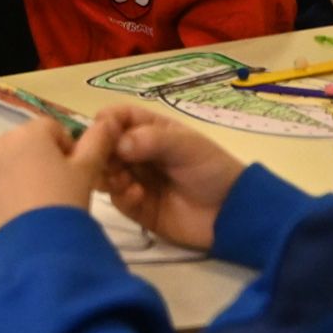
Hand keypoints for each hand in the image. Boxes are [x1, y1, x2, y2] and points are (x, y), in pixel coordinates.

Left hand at [0, 116, 119, 245]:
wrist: (35, 249)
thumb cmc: (65, 203)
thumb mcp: (88, 171)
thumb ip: (97, 141)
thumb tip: (108, 121)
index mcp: (29, 132)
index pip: (51, 130)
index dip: (65, 151)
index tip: (71, 176)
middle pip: (22, 144)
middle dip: (36, 161)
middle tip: (50, 193)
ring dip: (11, 174)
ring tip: (28, 205)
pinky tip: (6, 212)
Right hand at [91, 105, 245, 251]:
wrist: (232, 214)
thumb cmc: (212, 170)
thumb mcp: (186, 146)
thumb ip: (151, 140)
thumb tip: (116, 143)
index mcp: (149, 131)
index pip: (117, 118)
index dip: (105, 122)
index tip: (100, 133)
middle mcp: (137, 154)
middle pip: (104, 147)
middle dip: (101, 153)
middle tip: (110, 162)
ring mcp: (136, 180)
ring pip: (105, 173)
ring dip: (108, 174)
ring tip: (123, 180)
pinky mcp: (137, 208)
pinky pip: (118, 199)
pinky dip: (122, 195)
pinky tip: (137, 195)